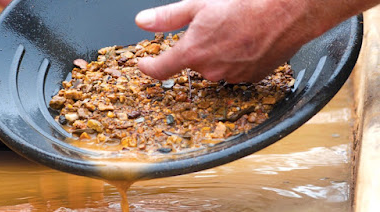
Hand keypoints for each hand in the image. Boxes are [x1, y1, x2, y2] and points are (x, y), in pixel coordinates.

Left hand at [135, 0, 375, 82]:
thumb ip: (167, 18)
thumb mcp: (199, 5)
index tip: (143, 64)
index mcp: (193, 52)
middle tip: (213, 29)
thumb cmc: (245, 5)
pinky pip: (233, 72)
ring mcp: (230, 77)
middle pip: (192, 63)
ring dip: (217, 54)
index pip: (160, 69)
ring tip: (234, 34)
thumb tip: (142, 22)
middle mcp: (209, 70)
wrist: (287, 13)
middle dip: (196, 48)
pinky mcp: (248, 79)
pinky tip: (245, 44)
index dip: (148, 67)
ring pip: (213, 67)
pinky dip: (234, 60)